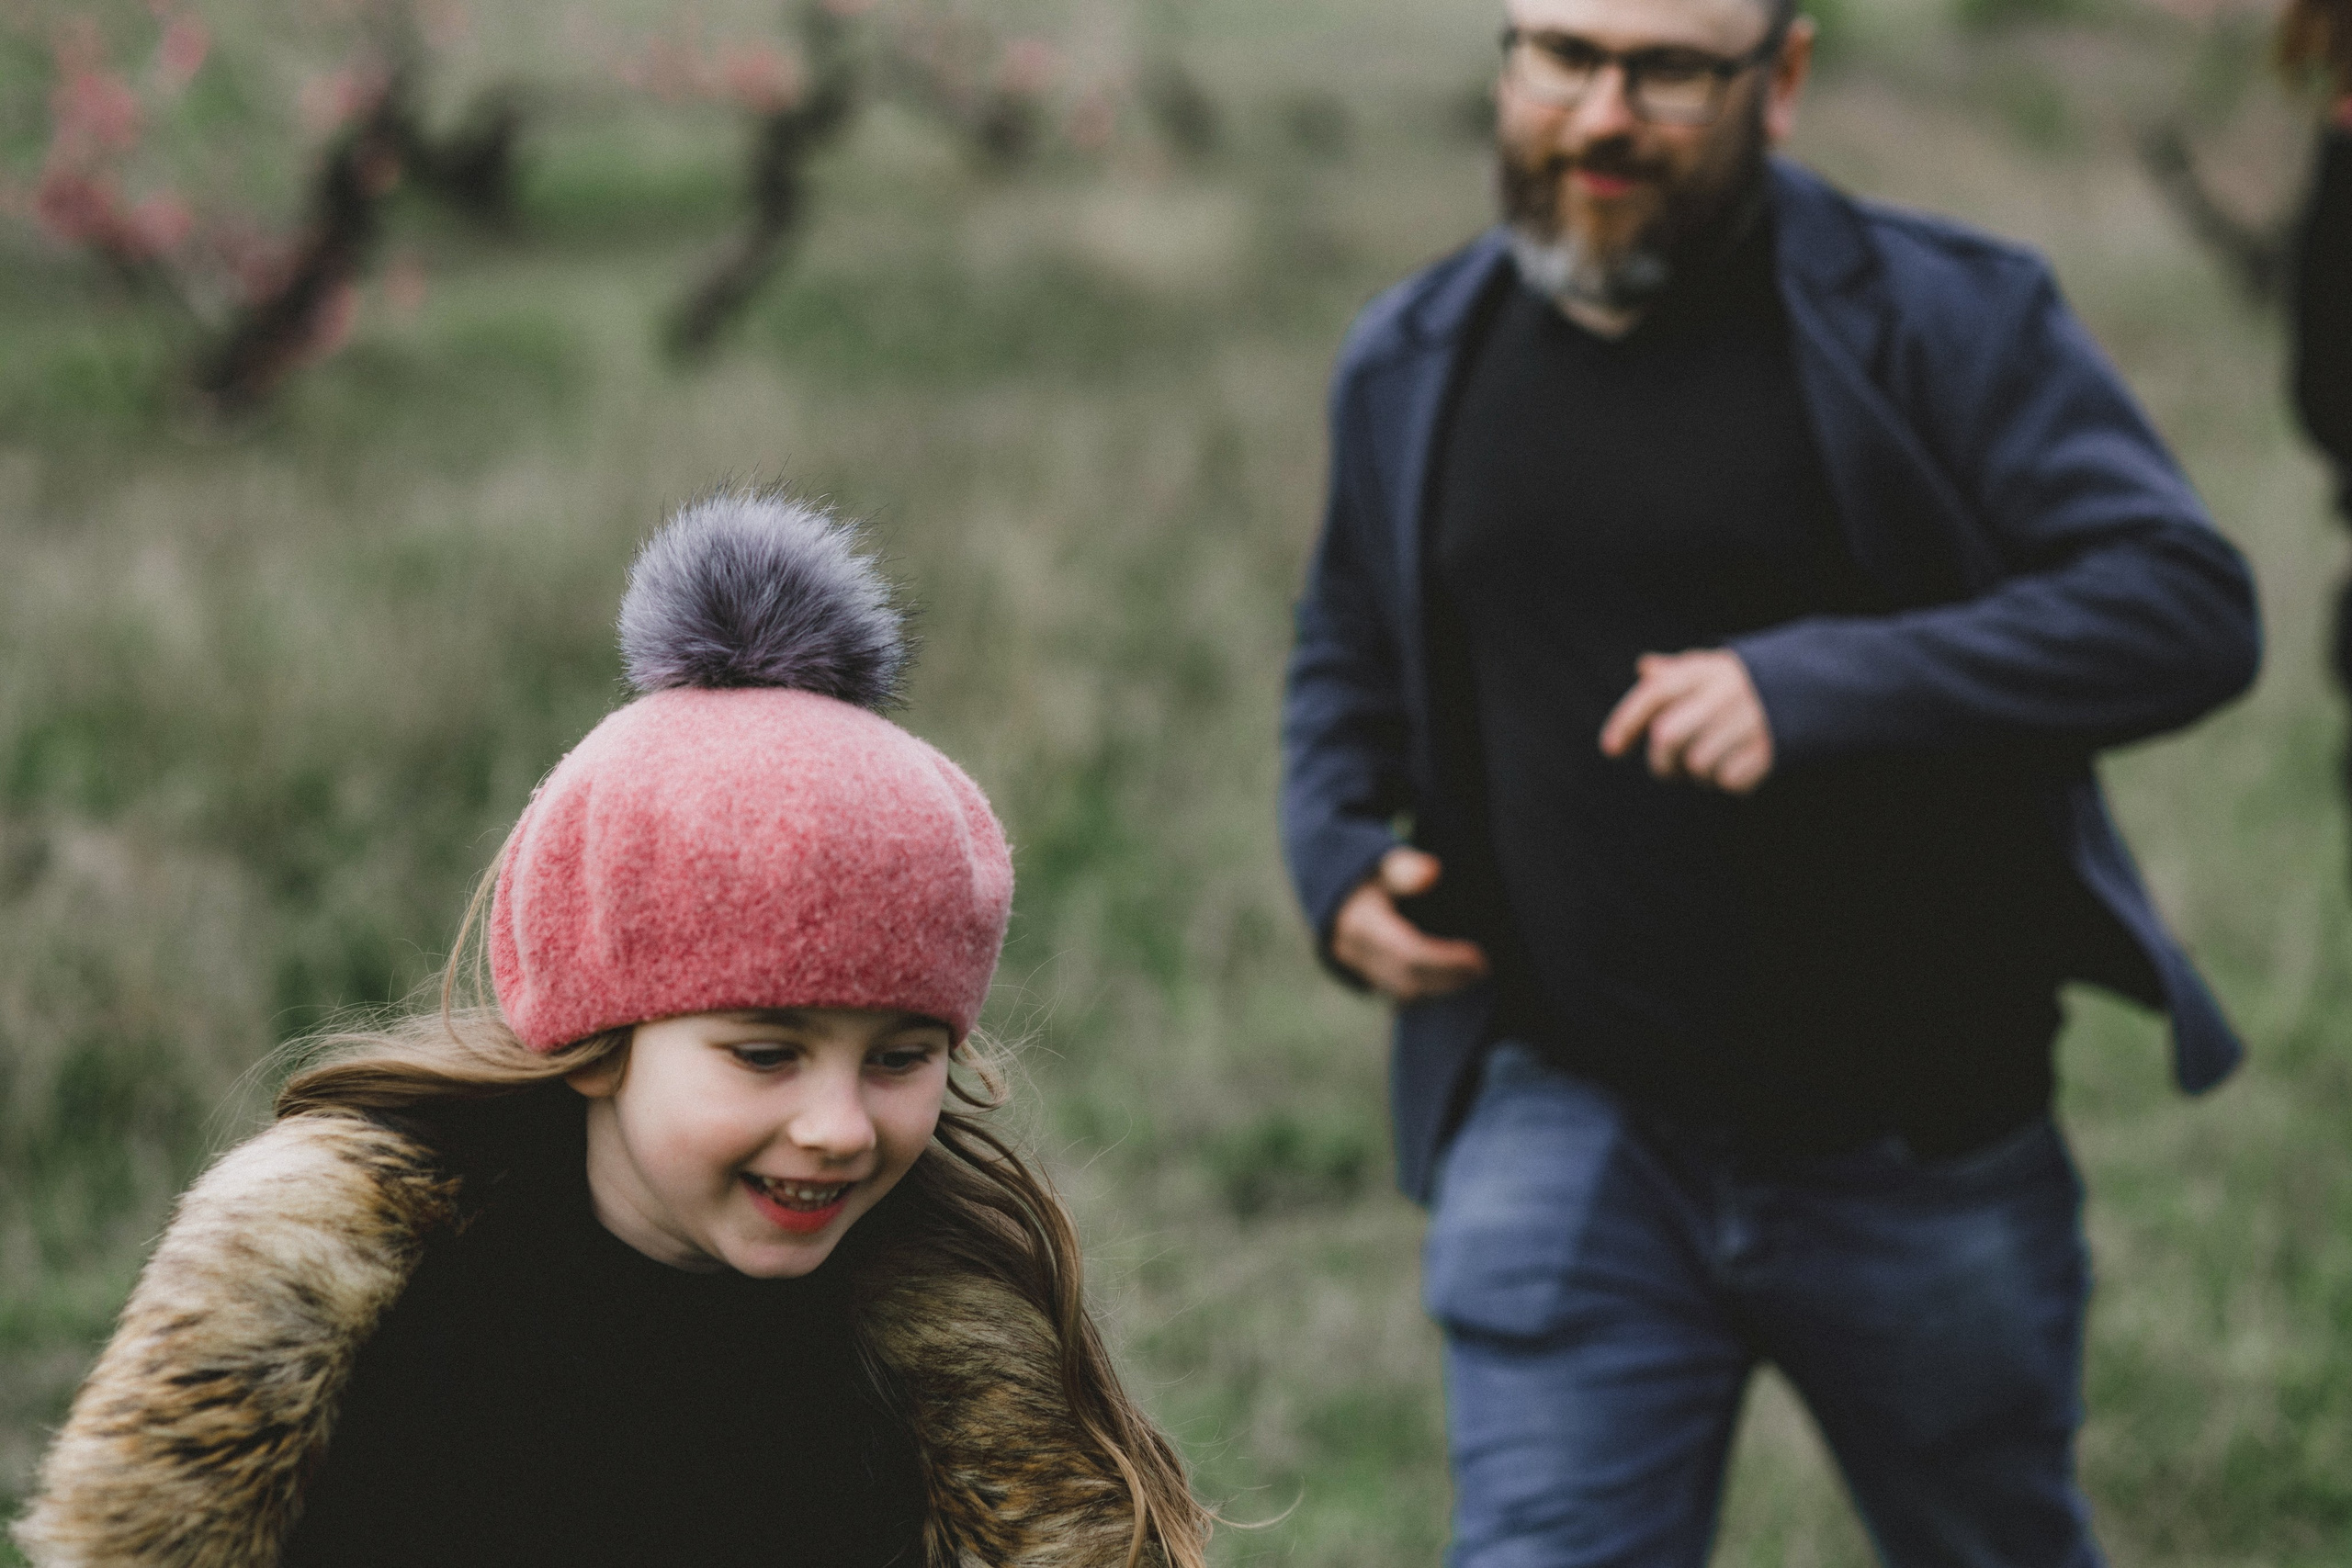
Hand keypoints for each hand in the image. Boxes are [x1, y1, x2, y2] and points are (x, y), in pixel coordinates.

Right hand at [1330, 847, 1490, 1003]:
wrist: (1336, 895)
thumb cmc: (1369, 876)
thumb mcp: (1384, 863)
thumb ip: (1406, 867)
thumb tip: (1431, 872)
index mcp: (1360, 923)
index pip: (1407, 953)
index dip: (1444, 961)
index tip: (1478, 958)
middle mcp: (1355, 952)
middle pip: (1407, 980)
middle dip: (1448, 979)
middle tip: (1483, 969)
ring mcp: (1359, 968)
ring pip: (1403, 993)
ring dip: (1441, 988)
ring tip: (1473, 975)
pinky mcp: (1367, 978)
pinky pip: (1400, 994)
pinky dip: (1429, 990)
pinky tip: (1455, 981)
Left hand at [1598, 649, 1774, 793]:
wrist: (1821, 685)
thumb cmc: (1754, 684)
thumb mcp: (1717, 669)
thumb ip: (1678, 672)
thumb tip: (1644, 668)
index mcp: (1706, 670)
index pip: (1653, 694)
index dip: (1625, 721)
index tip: (1610, 750)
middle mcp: (1724, 692)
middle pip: (1667, 736)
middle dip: (1661, 763)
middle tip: (1669, 770)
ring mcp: (1750, 719)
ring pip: (1697, 764)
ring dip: (1699, 776)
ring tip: (1714, 765)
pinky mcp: (1772, 748)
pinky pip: (1729, 780)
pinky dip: (1729, 784)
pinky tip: (1740, 769)